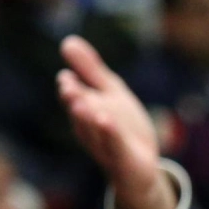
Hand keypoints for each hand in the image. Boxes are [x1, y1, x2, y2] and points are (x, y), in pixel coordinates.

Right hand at [58, 35, 175, 208]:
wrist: (142, 167)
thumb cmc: (123, 127)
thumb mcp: (111, 92)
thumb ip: (91, 69)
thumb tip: (67, 41)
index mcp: (85, 112)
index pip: (74, 97)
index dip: (70, 88)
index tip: (66, 76)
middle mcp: (90, 129)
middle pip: (80, 113)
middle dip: (74, 100)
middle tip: (68, 87)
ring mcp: (105, 146)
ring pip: (93, 131)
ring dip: (87, 117)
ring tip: (82, 102)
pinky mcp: (122, 159)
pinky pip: (115, 145)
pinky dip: (110, 133)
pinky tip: (106, 120)